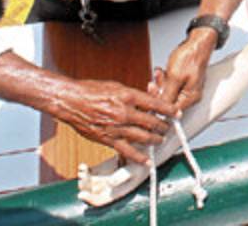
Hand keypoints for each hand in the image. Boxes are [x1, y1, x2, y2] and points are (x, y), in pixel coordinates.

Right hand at [56, 79, 175, 164]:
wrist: (71, 102)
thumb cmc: (91, 90)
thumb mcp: (116, 86)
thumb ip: (132, 96)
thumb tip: (146, 101)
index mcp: (128, 96)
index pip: (155, 103)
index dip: (168, 109)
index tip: (177, 113)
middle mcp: (124, 112)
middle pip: (152, 122)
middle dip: (163, 126)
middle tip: (169, 127)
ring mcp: (117, 127)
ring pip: (143, 137)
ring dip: (155, 140)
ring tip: (161, 140)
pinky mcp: (108, 139)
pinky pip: (127, 151)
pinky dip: (138, 157)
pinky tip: (147, 161)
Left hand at [157, 30, 216, 111]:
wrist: (197, 42)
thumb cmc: (190, 57)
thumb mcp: (175, 77)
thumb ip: (167, 96)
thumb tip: (162, 111)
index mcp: (190, 97)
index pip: (171, 110)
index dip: (159, 104)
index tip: (151, 95)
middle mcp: (189, 95)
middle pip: (168, 101)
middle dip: (158, 90)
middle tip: (153, 82)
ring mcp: (186, 88)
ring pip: (167, 92)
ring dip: (160, 82)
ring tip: (159, 72)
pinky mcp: (183, 81)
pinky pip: (170, 84)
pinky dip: (164, 78)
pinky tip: (161, 71)